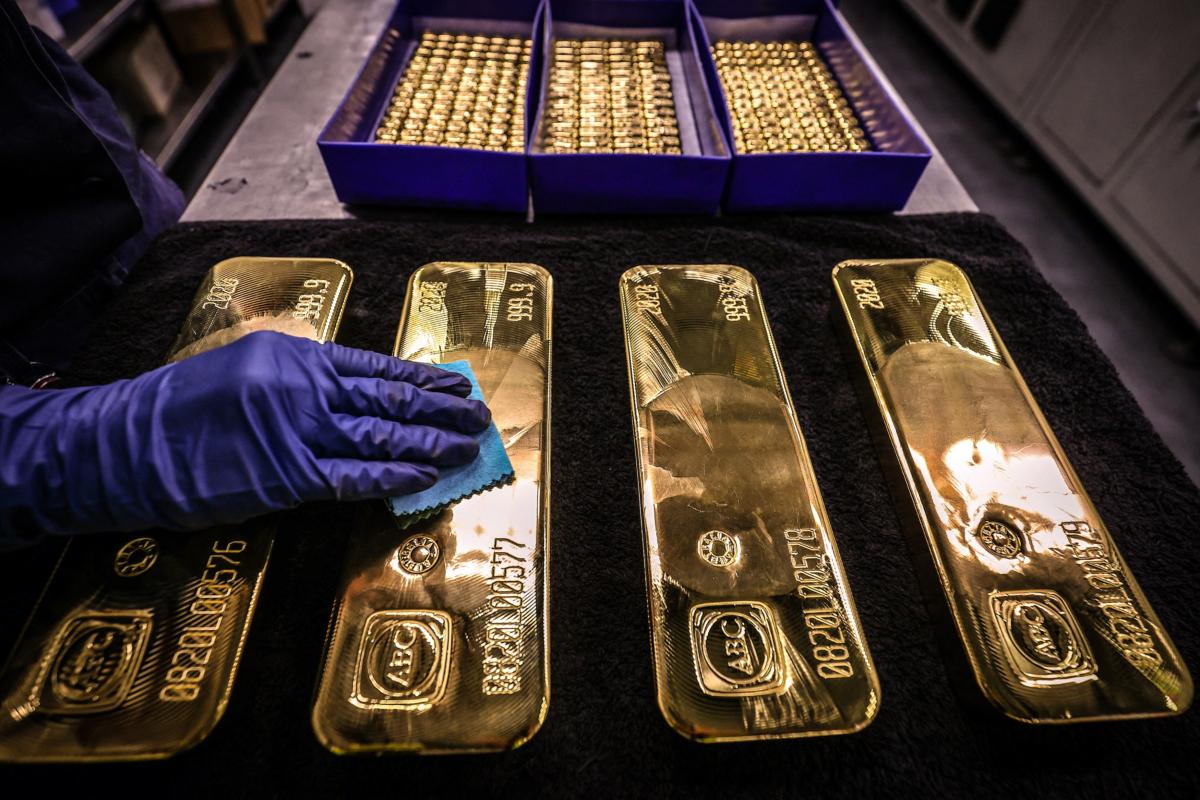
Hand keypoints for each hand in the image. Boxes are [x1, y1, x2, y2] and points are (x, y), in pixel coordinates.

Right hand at [0, 331, 490, 541]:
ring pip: (382, 435)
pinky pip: (355, 476)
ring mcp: (298, 431)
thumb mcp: (244, 369)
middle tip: (478, 416)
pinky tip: (427, 476)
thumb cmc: (180, 410)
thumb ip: (300, 380)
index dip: (422, 379)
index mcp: (295, 357)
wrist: (125, 444)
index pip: (376, 367)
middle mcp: (304, 387)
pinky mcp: (287, 476)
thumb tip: (354, 396)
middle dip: (440, 409)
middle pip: (389, 399)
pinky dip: (394, 475)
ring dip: (431, 441)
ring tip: (467, 446)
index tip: (456, 385)